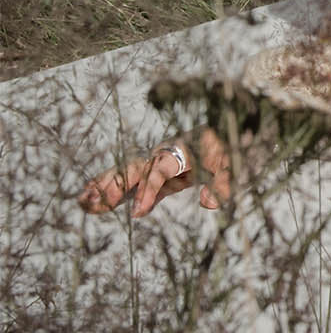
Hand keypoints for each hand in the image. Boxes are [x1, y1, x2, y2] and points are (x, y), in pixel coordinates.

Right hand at [78, 127, 233, 217]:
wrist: (237, 129)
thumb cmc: (235, 147)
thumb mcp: (236, 164)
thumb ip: (223, 183)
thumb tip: (207, 203)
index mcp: (184, 149)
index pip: (160, 171)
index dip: (148, 191)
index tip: (138, 211)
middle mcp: (168, 153)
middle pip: (137, 168)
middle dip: (117, 186)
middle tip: (98, 203)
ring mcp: (162, 162)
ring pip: (130, 174)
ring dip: (107, 187)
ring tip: (84, 202)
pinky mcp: (162, 174)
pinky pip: (136, 183)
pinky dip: (116, 191)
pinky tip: (93, 200)